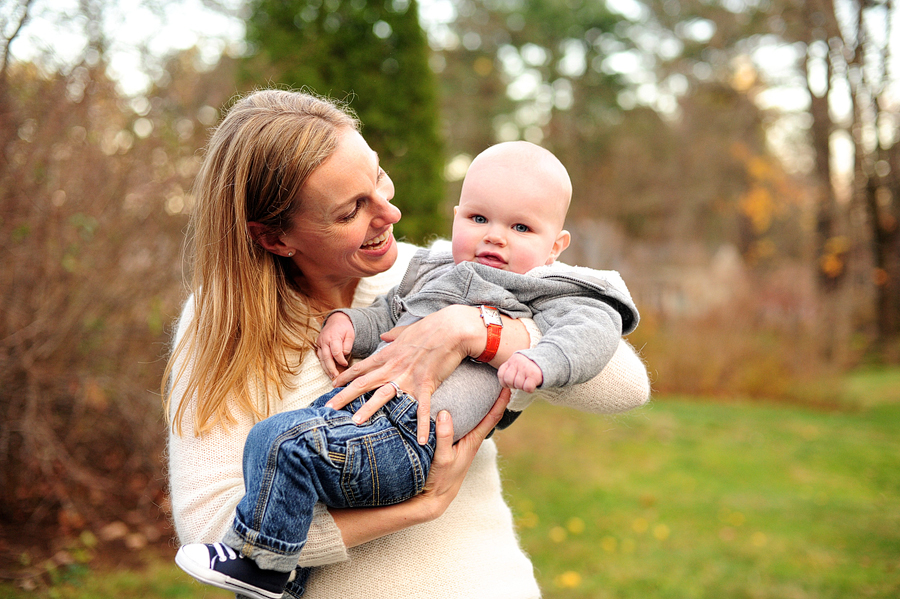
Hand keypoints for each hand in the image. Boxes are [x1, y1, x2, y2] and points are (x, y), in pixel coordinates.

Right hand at [316, 312, 354, 379]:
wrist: (335, 320)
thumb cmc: (344, 328)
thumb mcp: (350, 333)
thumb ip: (348, 344)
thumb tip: (344, 354)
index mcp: (333, 337)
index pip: (336, 351)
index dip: (341, 359)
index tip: (345, 364)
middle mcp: (324, 341)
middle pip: (327, 357)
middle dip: (331, 368)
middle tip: (336, 377)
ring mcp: (320, 344)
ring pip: (322, 359)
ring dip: (326, 369)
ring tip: (332, 377)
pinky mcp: (318, 346)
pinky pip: (320, 357)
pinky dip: (324, 365)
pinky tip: (328, 371)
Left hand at [326, 305, 481, 443]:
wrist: (451, 328)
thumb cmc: (431, 327)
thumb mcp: (407, 330)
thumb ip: (393, 335)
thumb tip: (384, 335)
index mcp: (388, 354)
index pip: (362, 367)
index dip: (345, 376)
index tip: (332, 385)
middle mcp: (393, 367)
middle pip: (363, 383)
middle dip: (344, 396)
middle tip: (328, 408)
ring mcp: (408, 377)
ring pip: (383, 395)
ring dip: (369, 409)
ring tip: (355, 422)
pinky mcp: (426, 384)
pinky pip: (422, 408)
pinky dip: (422, 424)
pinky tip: (422, 440)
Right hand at [405, 388, 510, 520]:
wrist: (433, 498)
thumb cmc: (441, 480)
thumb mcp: (443, 458)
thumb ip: (445, 437)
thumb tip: (445, 413)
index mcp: (473, 441)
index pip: (492, 417)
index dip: (501, 401)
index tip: (508, 384)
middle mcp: (471, 439)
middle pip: (486, 413)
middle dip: (492, 395)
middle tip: (496, 376)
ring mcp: (462, 441)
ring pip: (474, 416)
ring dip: (479, 401)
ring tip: (479, 383)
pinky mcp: (452, 443)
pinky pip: (462, 421)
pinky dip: (463, 409)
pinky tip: (456, 401)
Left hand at [497, 353, 542, 392]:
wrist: (547, 360)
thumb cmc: (530, 366)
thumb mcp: (518, 365)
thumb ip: (510, 371)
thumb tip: (504, 383)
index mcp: (512, 360)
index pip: (501, 374)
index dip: (505, 382)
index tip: (513, 381)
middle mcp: (517, 362)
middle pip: (508, 381)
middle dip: (514, 385)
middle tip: (521, 382)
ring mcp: (525, 368)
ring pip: (518, 385)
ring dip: (523, 387)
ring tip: (528, 381)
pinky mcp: (534, 374)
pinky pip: (527, 388)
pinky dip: (530, 389)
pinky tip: (533, 384)